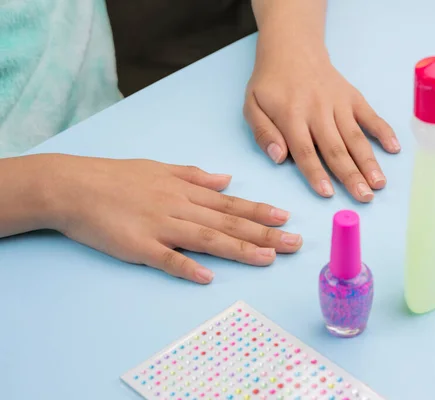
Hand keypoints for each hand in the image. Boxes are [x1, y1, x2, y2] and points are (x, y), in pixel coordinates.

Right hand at [39, 154, 301, 283]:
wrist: (72, 185)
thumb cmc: (116, 176)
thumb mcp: (161, 168)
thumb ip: (196, 176)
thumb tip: (227, 179)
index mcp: (185, 191)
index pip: (230, 204)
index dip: (259, 212)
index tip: (286, 218)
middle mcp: (180, 207)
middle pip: (228, 222)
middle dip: (264, 233)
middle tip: (294, 244)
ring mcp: (160, 227)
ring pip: (207, 239)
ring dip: (239, 250)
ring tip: (268, 259)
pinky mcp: (138, 246)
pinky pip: (166, 259)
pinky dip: (187, 267)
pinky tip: (208, 277)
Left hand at [244, 35, 399, 202]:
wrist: (292, 49)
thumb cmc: (270, 84)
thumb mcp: (252, 106)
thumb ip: (263, 133)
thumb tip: (279, 158)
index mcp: (291, 115)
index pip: (305, 150)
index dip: (317, 174)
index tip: (328, 194)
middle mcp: (317, 110)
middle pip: (336, 148)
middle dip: (350, 175)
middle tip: (363, 197)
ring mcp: (338, 103)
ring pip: (355, 137)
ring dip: (369, 161)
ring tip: (379, 183)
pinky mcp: (352, 97)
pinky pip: (370, 116)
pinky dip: (383, 131)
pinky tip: (394, 149)